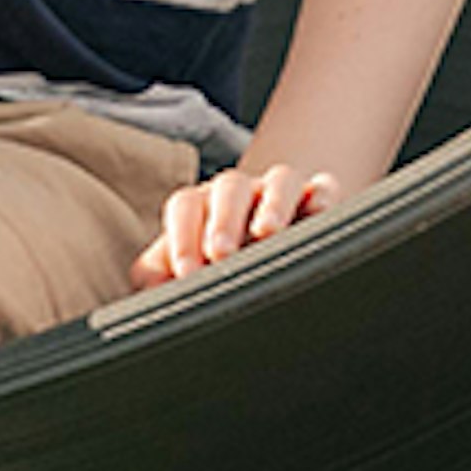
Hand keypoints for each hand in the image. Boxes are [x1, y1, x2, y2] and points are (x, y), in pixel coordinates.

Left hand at [129, 164, 342, 288]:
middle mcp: (241, 194)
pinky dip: (322, 196)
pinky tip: (319, 213)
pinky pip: (324, 188)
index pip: (185, 207)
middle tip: (221, 253)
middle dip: (224, 220)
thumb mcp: (186, 267)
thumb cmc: (216, 264)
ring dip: (273, 203)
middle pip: (229, 189)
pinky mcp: (320, 198)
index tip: (186, 273)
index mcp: (202, 206)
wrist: (268, 244)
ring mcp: (282, 193)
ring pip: (279, 181)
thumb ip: (158, 274)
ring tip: (268, 233)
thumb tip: (146, 289)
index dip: (183, 236)